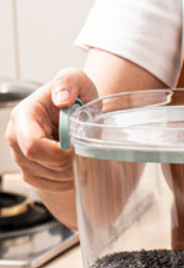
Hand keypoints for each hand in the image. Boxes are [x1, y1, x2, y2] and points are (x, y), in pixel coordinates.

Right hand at [5, 68, 97, 194]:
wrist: (77, 113)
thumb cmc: (75, 96)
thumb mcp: (76, 79)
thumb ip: (68, 82)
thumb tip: (62, 98)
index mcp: (24, 116)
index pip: (34, 146)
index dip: (60, 153)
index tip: (77, 147)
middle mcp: (16, 138)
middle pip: (44, 165)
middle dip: (70, 162)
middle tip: (83, 149)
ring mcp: (21, 158)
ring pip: (50, 179)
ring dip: (73, 172)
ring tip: (78, 153)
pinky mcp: (31, 173)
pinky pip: (53, 187)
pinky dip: (69, 181)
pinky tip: (73, 164)